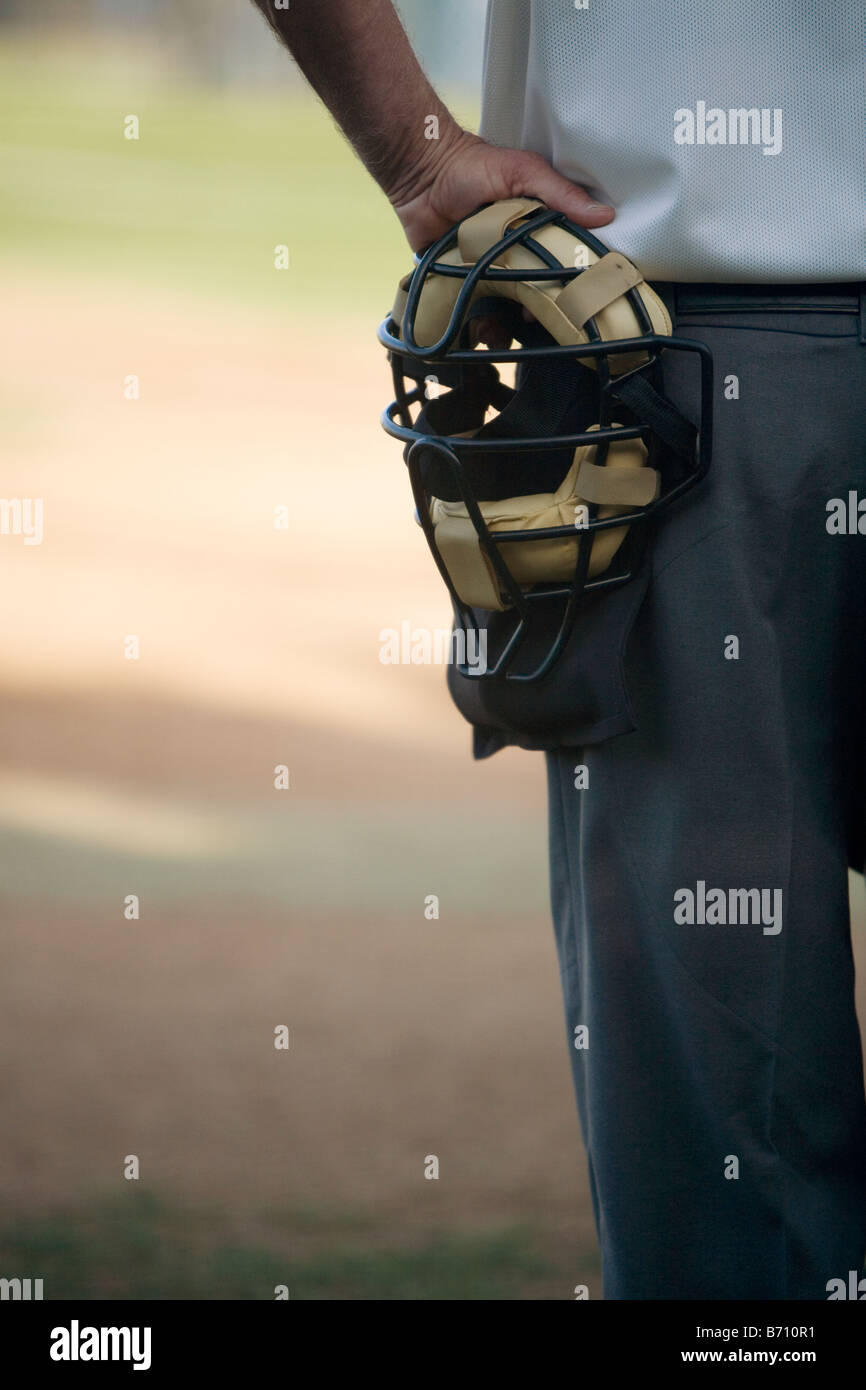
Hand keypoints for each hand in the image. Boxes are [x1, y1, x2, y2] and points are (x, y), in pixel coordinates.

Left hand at [388, 127, 614, 346]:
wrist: (421, 174)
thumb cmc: (474, 167)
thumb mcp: (525, 173)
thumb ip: (561, 194)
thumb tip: (606, 216)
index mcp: (534, 232)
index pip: (558, 266)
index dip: (565, 287)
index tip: (568, 303)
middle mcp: (512, 255)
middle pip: (531, 295)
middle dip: (533, 315)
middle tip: (529, 320)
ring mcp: (485, 271)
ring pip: (502, 310)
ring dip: (504, 328)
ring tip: (499, 333)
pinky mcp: (458, 281)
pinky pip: (471, 312)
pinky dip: (476, 326)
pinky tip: (480, 332)